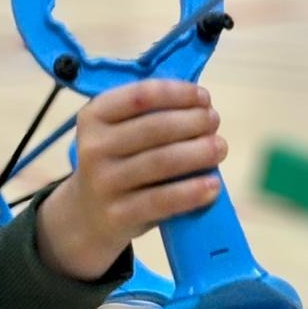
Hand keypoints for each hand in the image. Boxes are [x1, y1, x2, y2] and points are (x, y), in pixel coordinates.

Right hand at [35, 79, 224, 279]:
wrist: (87, 215)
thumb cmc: (117, 163)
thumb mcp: (118, 132)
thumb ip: (150, 115)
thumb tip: (201, 105)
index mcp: (95, 116)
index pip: (142, 96)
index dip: (179, 93)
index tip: (204, 98)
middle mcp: (94, 148)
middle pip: (156, 128)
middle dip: (194, 121)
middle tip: (214, 123)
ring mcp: (104, 183)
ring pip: (162, 162)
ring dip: (200, 153)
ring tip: (220, 149)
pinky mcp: (118, 215)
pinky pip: (162, 200)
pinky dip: (192, 192)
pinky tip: (213, 185)